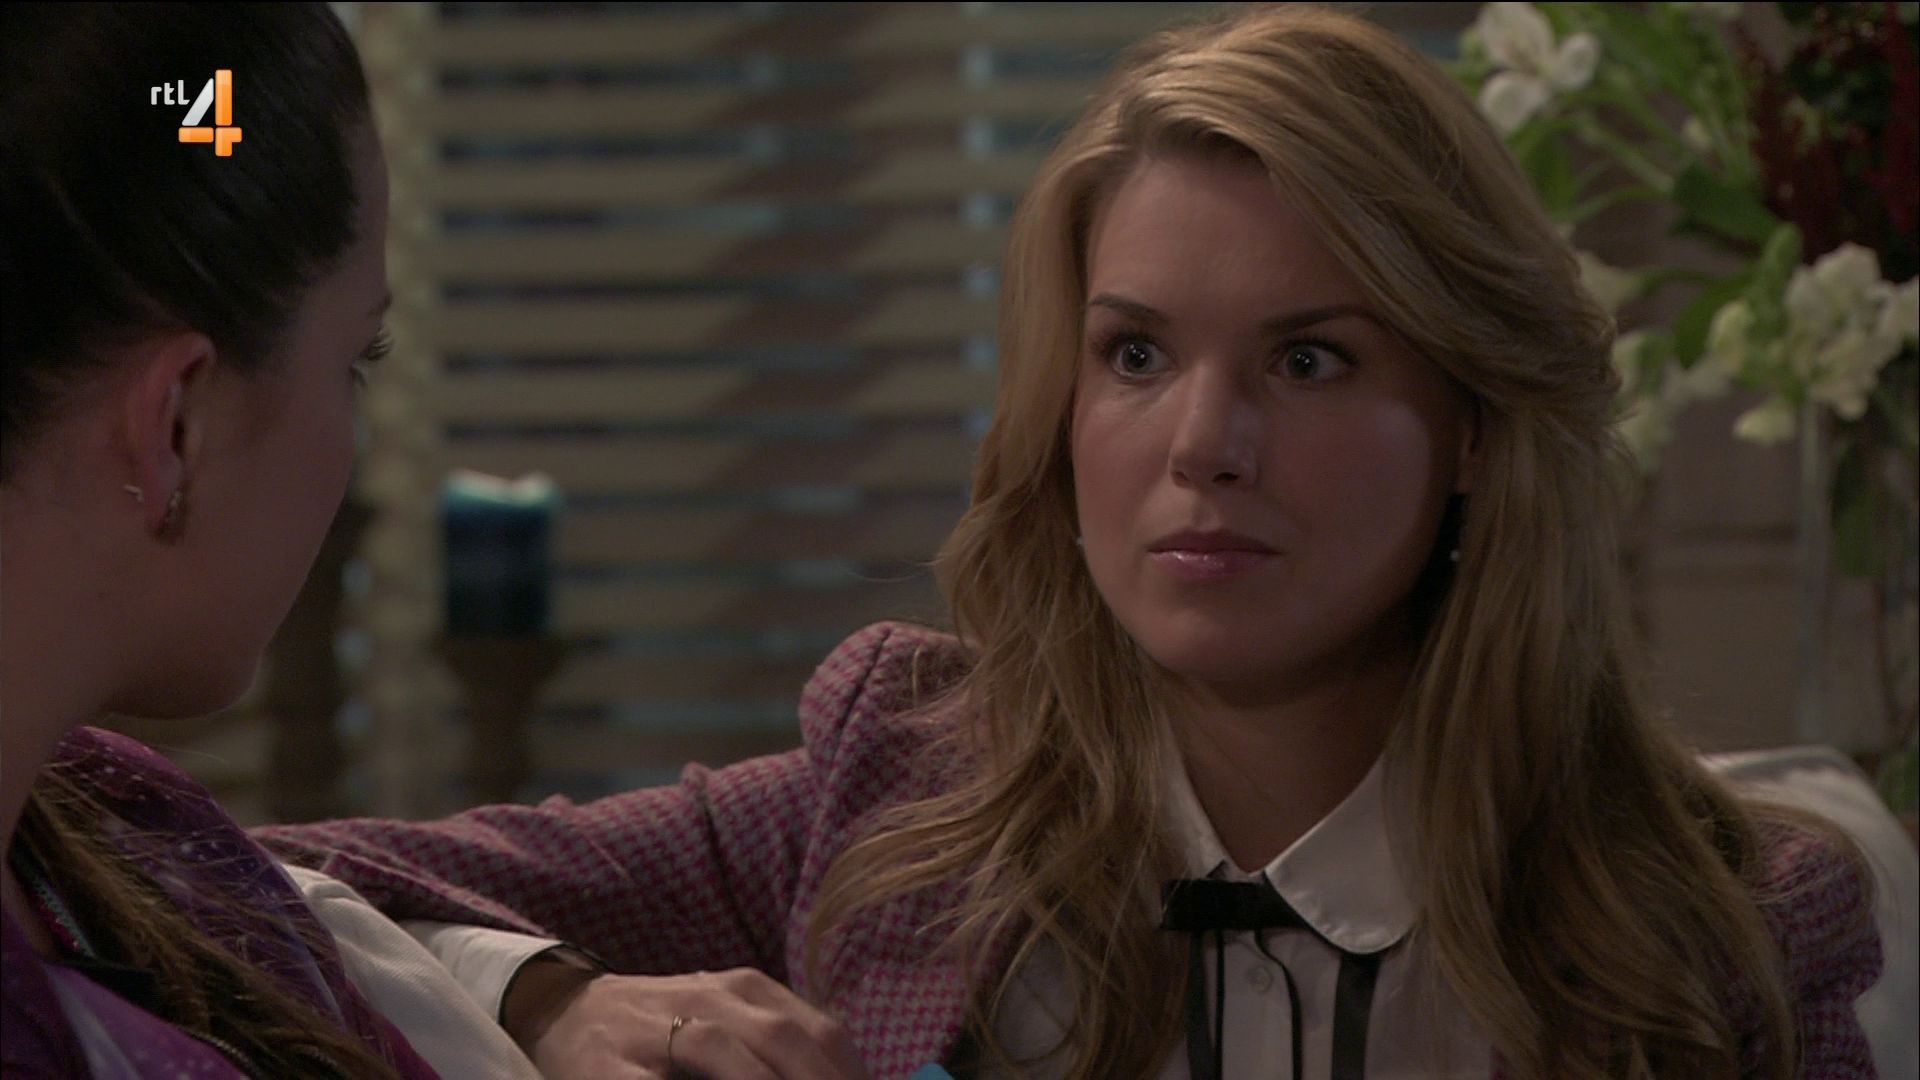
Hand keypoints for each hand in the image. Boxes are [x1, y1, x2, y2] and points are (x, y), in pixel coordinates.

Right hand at [510, 965, 870, 1079]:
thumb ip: (785, 1052)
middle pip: (780, 1041)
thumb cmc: (666, 1030)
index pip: (820, 1033)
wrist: (568, 1012)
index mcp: (749, 992)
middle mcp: (709, 999)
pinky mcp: (608, 1067)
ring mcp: (656, 1029)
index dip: (851, 1075)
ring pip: (720, 1051)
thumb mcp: (733, 1028)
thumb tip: (852, 1077)